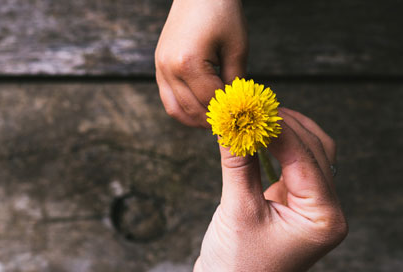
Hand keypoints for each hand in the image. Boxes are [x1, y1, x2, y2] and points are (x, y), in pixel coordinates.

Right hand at [155, 0, 247, 127]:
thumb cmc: (222, 13)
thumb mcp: (237, 48)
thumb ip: (235, 81)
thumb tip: (237, 108)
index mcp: (188, 63)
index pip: (211, 101)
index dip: (229, 113)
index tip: (243, 121)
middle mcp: (169, 68)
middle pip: (192, 110)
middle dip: (213, 121)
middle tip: (231, 127)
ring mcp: (160, 68)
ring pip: (176, 110)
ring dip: (196, 120)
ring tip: (216, 122)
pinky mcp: (159, 65)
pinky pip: (168, 98)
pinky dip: (184, 109)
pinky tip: (201, 110)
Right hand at [193, 108, 347, 271]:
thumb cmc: (236, 269)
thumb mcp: (237, 210)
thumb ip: (238, 161)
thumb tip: (232, 118)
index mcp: (324, 216)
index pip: (303, 155)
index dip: (276, 125)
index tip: (250, 102)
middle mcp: (328, 211)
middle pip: (316, 149)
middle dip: (284, 123)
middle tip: (253, 102)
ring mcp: (315, 209)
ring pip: (308, 154)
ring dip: (284, 132)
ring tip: (255, 112)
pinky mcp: (297, 207)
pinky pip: (294, 167)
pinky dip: (277, 148)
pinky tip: (257, 134)